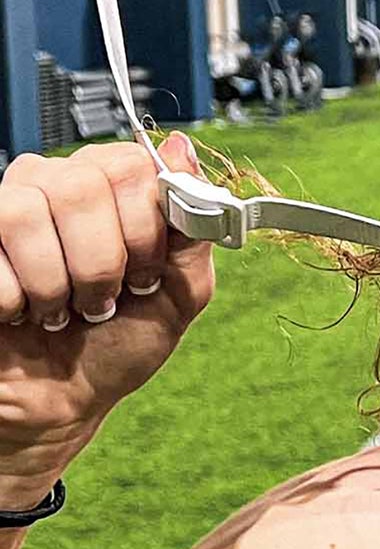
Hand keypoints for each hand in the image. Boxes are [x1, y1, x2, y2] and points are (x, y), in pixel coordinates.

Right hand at [0, 135, 215, 479]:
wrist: (60, 399)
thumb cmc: (120, 339)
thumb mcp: (180, 287)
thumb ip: (192, 222)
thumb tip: (181, 149)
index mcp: (117, 184)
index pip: (134, 165)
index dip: (145, 228)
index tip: (147, 273)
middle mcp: (60, 181)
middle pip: (82, 184)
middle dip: (101, 260)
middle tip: (104, 298)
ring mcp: (8, 205)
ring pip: (27, 211)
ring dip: (56, 281)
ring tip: (61, 309)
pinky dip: (15, 300)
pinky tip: (21, 312)